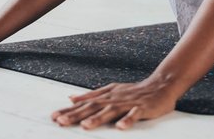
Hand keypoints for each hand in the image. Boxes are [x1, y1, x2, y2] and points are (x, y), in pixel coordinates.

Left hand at [51, 79, 177, 129]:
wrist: (160, 85)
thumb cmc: (134, 91)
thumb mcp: (109, 91)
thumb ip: (91, 95)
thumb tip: (71, 98)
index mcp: (106, 95)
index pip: (84, 103)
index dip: (68, 111)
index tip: (53, 117)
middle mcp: (114, 98)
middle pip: (93, 107)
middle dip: (76, 115)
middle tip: (61, 122)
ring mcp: (128, 102)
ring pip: (111, 111)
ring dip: (98, 118)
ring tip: (85, 126)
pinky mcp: (142, 107)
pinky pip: (134, 115)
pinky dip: (128, 120)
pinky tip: (121, 127)